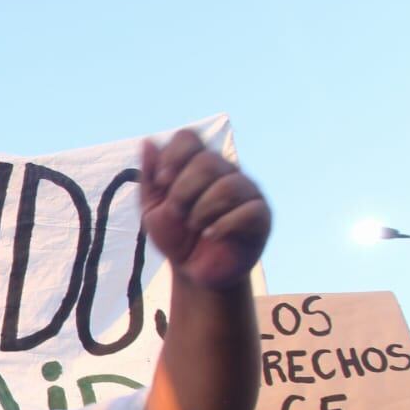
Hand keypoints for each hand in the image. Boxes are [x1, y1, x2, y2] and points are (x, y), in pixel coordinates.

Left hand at [140, 129, 269, 289]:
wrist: (194, 271)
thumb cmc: (176, 236)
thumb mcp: (153, 210)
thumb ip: (150, 179)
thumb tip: (148, 142)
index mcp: (197, 165)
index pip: (188, 138)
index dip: (173, 156)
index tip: (162, 181)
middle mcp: (225, 172)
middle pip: (207, 161)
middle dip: (184, 191)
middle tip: (177, 213)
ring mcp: (246, 192)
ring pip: (228, 186)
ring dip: (202, 210)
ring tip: (195, 226)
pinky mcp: (261, 215)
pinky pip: (248, 210)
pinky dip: (224, 224)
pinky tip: (211, 235)